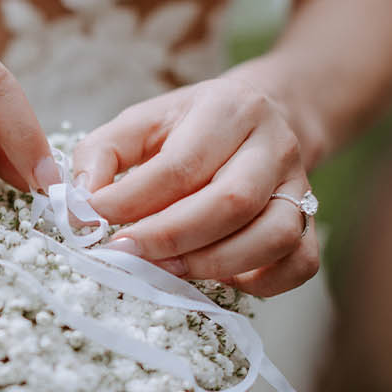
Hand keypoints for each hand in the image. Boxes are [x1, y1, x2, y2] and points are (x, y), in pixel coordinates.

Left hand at [71, 72, 318, 295]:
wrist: (266, 114)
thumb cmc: (192, 126)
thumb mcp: (142, 121)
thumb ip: (102, 154)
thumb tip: (81, 203)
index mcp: (229, 108)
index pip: (183, 164)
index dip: (135, 200)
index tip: (97, 221)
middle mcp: (274, 145)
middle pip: (232, 201)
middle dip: (173, 237)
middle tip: (128, 254)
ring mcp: (300, 186)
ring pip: (274, 235)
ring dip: (215, 264)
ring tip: (169, 270)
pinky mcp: (310, 221)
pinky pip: (301, 262)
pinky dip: (264, 282)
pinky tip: (223, 279)